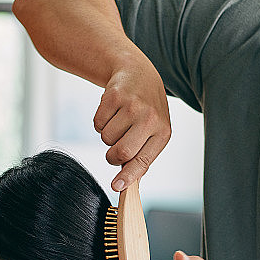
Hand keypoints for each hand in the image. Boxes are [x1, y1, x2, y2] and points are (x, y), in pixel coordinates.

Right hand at [93, 63, 171, 190]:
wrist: (138, 73)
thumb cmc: (146, 109)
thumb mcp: (153, 132)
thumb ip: (142, 157)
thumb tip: (125, 184)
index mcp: (163, 132)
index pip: (143, 160)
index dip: (128, 176)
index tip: (116, 187)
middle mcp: (150, 119)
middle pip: (122, 152)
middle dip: (112, 157)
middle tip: (115, 150)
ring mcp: (132, 106)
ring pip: (106, 139)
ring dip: (107, 136)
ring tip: (118, 122)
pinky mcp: (115, 96)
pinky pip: (97, 123)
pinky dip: (100, 122)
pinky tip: (112, 111)